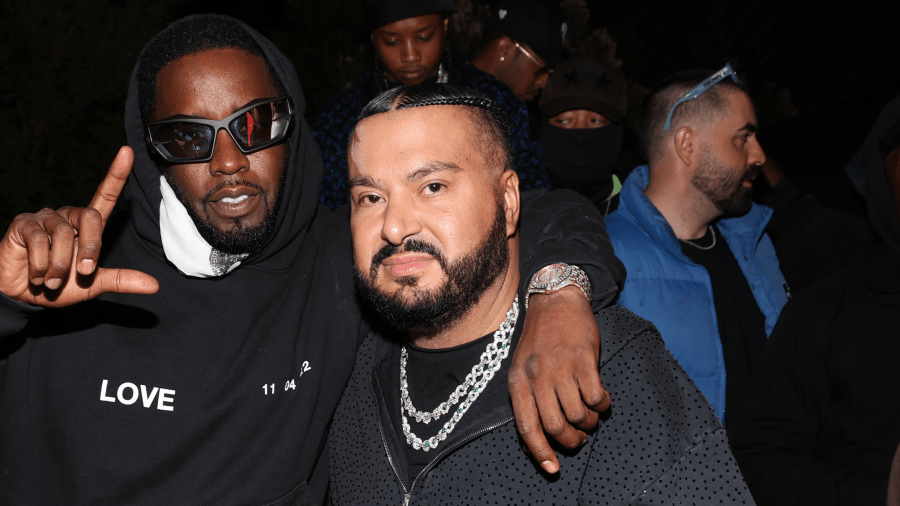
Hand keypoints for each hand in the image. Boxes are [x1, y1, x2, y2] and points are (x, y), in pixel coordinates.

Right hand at [0, 146, 158, 305]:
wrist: (23, 295)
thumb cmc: (59, 286)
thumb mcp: (93, 284)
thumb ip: (121, 280)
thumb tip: (154, 286)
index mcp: (88, 227)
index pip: (105, 195)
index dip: (116, 174)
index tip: (127, 151)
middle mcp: (68, 217)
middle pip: (90, 217)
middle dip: (90, 250)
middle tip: (84, 272)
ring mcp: (45, 218)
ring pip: (64, 234)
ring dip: (60, 266)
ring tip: (51, 281)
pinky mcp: (23, 224)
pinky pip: (39, 241)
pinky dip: (41, 265)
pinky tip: (36, 275)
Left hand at [508, 285, 608, 473]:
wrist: (555, 301)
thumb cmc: (540, 340)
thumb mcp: (523, 368)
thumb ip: (528, 399)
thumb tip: (536, 439)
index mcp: (518, 382)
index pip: (526, 427)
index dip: (540, 452)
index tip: (553, 468)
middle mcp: (537, 376)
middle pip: (555, 426)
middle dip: (571, 440)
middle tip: (579, 438)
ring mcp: (561, 367)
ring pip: (578, 414)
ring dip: (589, 423)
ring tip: (590, 417)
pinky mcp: (584, 359)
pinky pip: (596, 397)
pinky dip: (602, 406)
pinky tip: (601, 400)